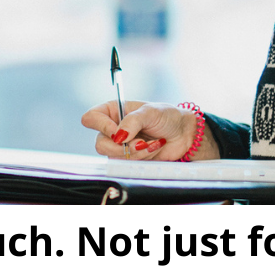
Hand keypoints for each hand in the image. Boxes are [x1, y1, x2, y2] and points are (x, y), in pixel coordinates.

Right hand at [81, 100, 217, 160]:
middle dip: (123, 147)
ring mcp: (119, 145)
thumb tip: (118, 136)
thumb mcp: (151, 112)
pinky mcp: (128, 159)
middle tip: (141, 142)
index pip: (91, 118)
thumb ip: (133, 121)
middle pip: (100, 144)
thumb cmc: (167, 117)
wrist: (183, 134)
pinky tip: (154, 149)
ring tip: (152, 143)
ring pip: (113, 157)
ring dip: (136, 152)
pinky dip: (143, 158)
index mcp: (113, 111)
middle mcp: (112, 128)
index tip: (120, 132)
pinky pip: (127, 164)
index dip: (102, 126)